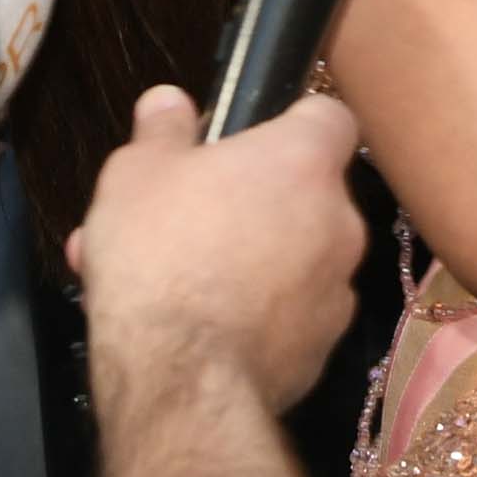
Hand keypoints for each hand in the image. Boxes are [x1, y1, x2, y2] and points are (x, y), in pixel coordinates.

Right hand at [69, 86, 365, 442]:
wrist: (181, 377)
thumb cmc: (159, 254)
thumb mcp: (136, 174)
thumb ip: (162, 131)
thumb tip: (169, 100)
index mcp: (303, 162)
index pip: (328, 117)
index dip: (290, 122)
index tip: (248, 140)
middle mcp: (340, 221)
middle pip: (305, 194)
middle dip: (251, 204)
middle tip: (185, 221)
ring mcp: (338, 289)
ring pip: (293, 259)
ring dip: (247, 261)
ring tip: (173, 282)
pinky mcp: (323, 348)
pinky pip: (289, 314)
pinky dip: (255, 314)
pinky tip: (198, 327)